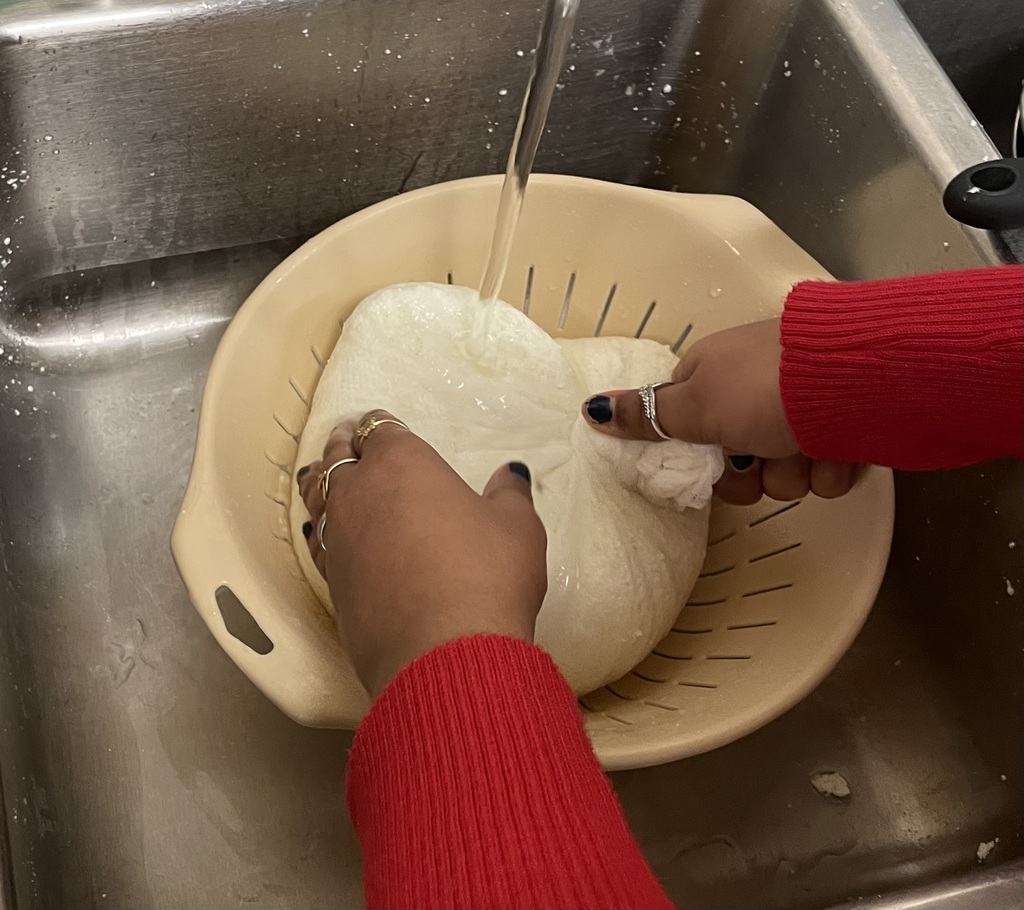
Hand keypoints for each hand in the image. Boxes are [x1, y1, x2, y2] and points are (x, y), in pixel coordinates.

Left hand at [297, 411, 547, 696]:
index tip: (380, 424)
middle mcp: (358, 492)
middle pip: (337, 457)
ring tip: (329, 479)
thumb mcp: (518, 528)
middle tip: (348, 440)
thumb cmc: (487, 576)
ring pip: (317, 498)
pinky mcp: (331, 583)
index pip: (379, 428)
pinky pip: (320, 541)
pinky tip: (331, 535)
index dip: (378, 424)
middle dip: (343, 445)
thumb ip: (509, 495)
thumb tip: (510, 473)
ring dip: (323, 484)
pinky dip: (324, 530)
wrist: (443, 655)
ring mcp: (338, 539)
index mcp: (402, 462)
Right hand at [581, 319, 858, 503]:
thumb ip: (645, 415)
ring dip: (793, 473)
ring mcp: (802, 411)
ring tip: (808, 450)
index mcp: (714, 375)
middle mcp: (755, 391)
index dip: (697, 455)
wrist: (859, 383)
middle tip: (760, 459)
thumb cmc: (764, 389)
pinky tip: (837, 452)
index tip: (709, 464)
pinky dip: (829, 469)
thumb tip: (589, 409)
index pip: (688, 428)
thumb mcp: (694, 404)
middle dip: (751, 473)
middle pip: (736, 460)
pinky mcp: (844, 430)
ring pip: (782, 473)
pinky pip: (824, 471)